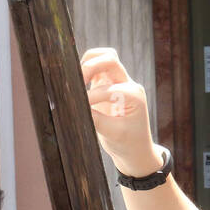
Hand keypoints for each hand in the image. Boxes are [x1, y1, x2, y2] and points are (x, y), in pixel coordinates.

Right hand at [80, 47, 152, 166]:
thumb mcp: (112, 135)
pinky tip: (75, 81)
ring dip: (89, 62)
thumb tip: (75, 107)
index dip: (90, 97)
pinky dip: (87, 68)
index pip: (108, 89)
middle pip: (110, 59)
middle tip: (75, 82)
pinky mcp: (109, 85)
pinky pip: (99, 67)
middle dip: (90, 66)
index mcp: (134, 96)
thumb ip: (96, 119)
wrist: (136, 151)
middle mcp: (129, 85)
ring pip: (106, 57)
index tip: (77, 108)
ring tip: (74, 78)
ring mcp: (120, 83)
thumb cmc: (128, 144)